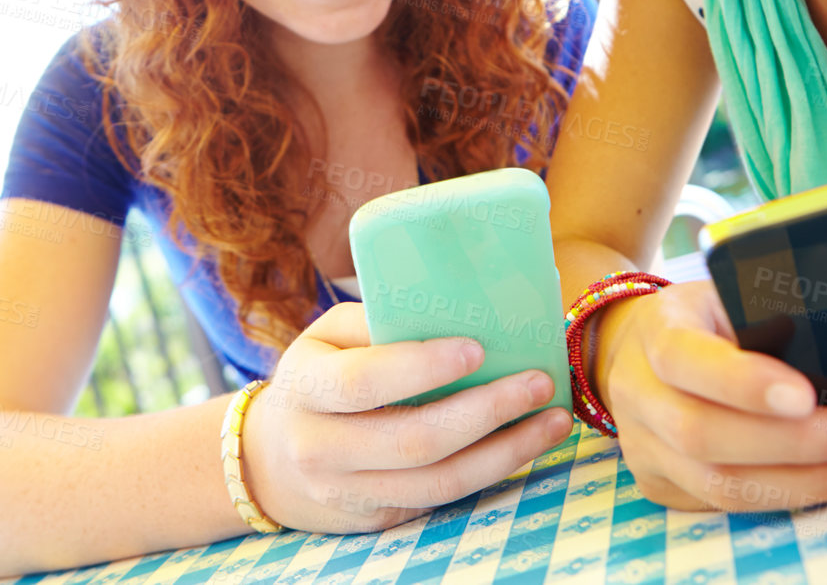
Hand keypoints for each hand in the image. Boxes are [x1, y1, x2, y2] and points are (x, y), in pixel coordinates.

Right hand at [240, 303, 572, 531]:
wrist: (271, 461)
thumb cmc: (319, 375)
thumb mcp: (328, 336)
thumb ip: (379, 321)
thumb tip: (457, 307)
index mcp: (306, 388)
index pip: (363, 382)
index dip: (420, 367)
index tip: (477, 348)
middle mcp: (320, 449)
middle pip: (413, 440)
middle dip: (485, 411)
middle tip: (540, 382)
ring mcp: (349, 494)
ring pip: (438, 482)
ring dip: (506, 452)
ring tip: (555, 420)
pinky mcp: (379, 520)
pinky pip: (442, 499)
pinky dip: (491, 471)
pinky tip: (526, 443)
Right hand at [593, 279, 826, 510]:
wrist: (636, 350)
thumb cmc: (707, 317)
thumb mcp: (728, 294)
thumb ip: (770, 314)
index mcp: (654, 330)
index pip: (685, 359)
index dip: (742, 383)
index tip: (806, 396)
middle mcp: (637, 393)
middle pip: (703, 434)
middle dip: (792, 444)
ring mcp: (642, 447)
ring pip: (718, 485)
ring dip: (804, 483)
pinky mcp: (661, 486)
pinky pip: (727, 507)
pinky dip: (791, 497)